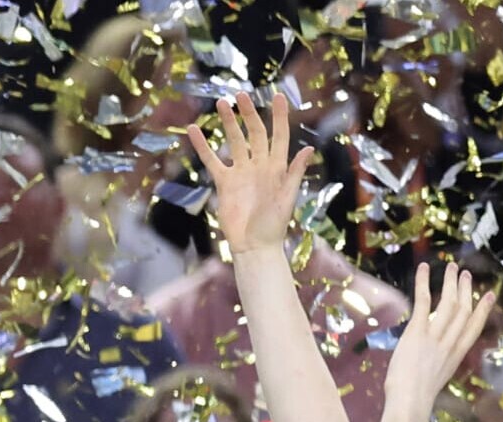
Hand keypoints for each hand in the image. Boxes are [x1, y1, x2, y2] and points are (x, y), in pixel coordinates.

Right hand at [181, 91, 314, 256]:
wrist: (253, 244)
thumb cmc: (274, 224)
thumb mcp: (288, 198)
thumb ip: (295, 173)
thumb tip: (307, 149)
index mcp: (277, 166)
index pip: (279, 135)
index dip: (279, 116)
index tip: (277, 96)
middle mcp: (259, 165)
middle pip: (254, 133)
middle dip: (249, 113)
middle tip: (240, 95)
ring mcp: (241, 172)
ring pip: (234, 141)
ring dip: (229, 123)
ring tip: (221, 103)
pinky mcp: (224, 182)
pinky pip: (211, 160)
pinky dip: (203, 146)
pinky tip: (194, 131)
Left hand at [384, 262, 496, 410]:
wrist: (410, 400)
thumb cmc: (415, 396)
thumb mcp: (435, 377)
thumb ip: (437, 363)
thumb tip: (431, 358)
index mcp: (456, 354)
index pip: (474, 327)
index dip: (483, 309)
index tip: (488, 296)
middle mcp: (450, 342)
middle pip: (463, 309)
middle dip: (465, 289)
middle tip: (465, 274)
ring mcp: (435, 336)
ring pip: (448, 302)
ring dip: (450, 282)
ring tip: (452, 267)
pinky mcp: (417, 332)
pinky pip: (423, 302)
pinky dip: (423, 283)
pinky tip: (424, 268)